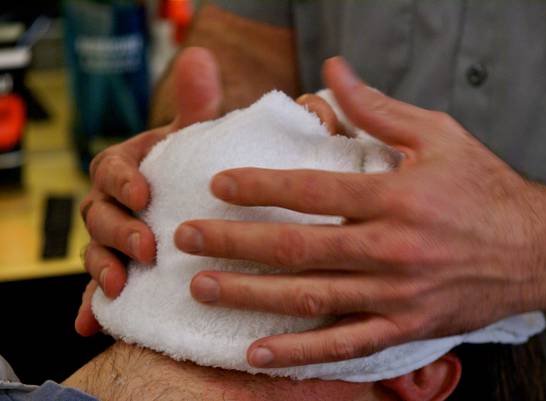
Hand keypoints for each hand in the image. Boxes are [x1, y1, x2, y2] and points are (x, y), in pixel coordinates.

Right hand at [75, 47, 222, 335]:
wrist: (205, 201)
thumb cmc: (198, 167)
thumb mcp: (198, 138)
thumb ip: (196, 104)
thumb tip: (200, 57)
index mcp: (129, 167)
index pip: (111, 169)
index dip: (123, 182)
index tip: (144, 194)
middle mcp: (115, 203)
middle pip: (99, 215)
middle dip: (118, 231)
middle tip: (145, 247)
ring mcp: (114, 237)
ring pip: (95, 251)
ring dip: (102, 269)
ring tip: (119, 287)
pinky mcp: (120, 268)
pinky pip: (99, 288)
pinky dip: (92, 304)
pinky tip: (91, 323)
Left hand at [174, 57, 545, 367]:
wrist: (534, 249)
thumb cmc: (482, 188)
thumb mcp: (438, 136)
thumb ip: (378, 108)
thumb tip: (332, 71)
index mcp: (397, 196)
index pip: (313, 190)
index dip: (260, 186)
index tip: (218, 184)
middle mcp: (392, 247)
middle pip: (298, 246)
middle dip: (235, 242)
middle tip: (187, 237)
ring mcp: (397, 294)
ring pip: (310, 297)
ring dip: (251, 294)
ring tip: (202, 286)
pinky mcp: (405, 327)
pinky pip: (345, 344)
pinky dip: (299, 352)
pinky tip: (256, 351)